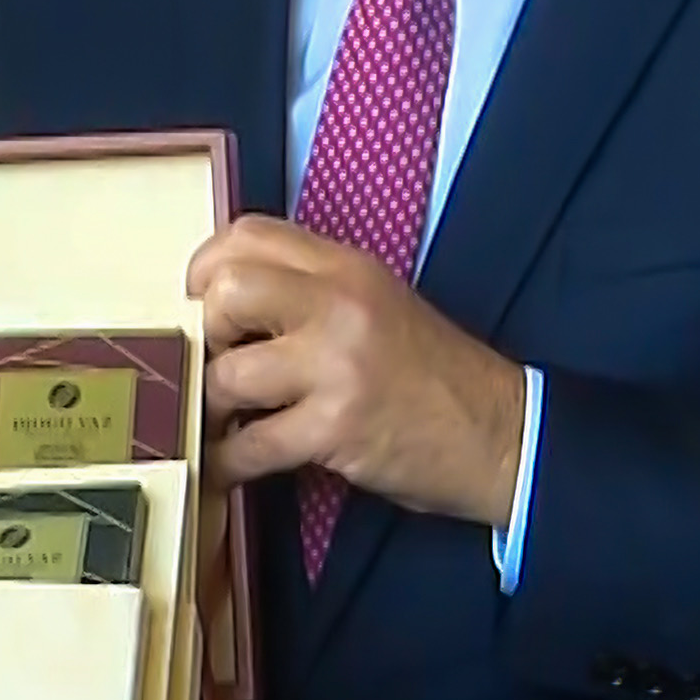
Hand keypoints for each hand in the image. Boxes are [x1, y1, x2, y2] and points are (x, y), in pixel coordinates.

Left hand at [188, 216, 528, 528]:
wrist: (499, 433)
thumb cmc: (431, 373)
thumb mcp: (378, 304)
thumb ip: (311, 291)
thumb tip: (224, 303)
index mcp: (347, 268)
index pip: (249, 234)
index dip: (207, 266)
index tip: (200, 300)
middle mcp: (340, 306)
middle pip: (227, 291)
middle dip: (206, 332)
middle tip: (220, 359)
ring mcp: (337, 367)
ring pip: (229, 374)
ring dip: (216, 404)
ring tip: (228, 418)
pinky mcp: (336, 428)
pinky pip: (251, 445)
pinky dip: (228, 461)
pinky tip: (230, 465)